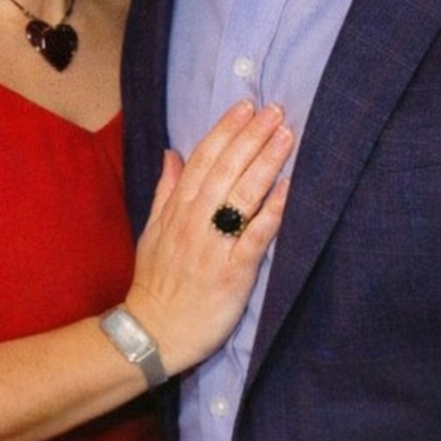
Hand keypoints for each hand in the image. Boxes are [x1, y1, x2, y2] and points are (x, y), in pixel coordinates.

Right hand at [125, 100, 291, 374]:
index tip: (245, 106)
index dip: (225, 130)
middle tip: (275, 110)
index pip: (202, 160)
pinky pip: (255, 237)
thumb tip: (173, 152)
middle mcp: (194, 221)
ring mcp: (213, 246)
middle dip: (251, 137)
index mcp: (176, 210)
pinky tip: (288, 189)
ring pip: (240, 195)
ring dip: (265, 163)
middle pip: (225, 170)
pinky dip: (272, 211)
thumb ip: (165, 191)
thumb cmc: (156, 284)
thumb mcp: (151, 232)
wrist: (153, 334)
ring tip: (286, 136)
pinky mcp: (232, 272)